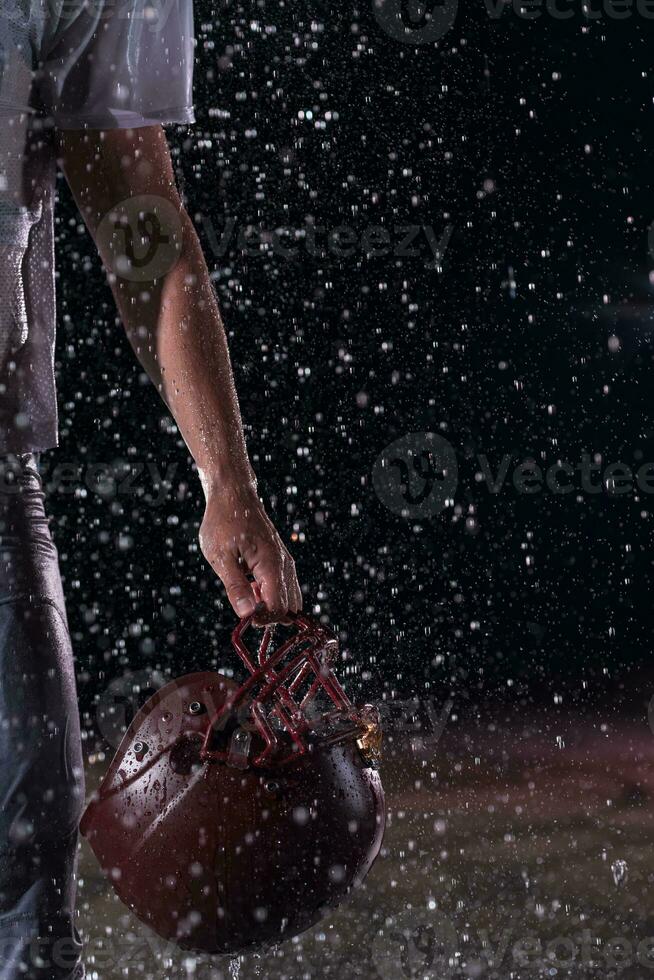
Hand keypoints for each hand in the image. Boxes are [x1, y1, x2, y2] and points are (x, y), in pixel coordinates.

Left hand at [199, 485, 301, 624]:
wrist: (233, 495)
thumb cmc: (224, 522)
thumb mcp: (221, 557)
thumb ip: (235, 587)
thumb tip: (247, 614)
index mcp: (271, 565)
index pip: (279, 607)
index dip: (263, 618)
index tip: (244, 615)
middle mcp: (285, 564)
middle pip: (289, 606)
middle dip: (269, 614)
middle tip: (244, 605)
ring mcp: (285, 561)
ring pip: (290, 597)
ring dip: (271, 604)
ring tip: (247, 593)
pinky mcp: (281, 559)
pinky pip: (285, 586)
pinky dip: (271, 594)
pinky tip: (251, 585)